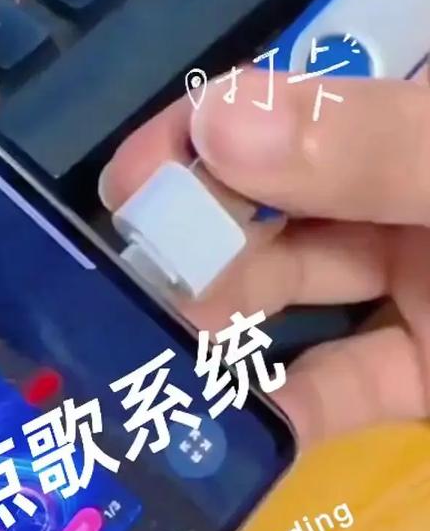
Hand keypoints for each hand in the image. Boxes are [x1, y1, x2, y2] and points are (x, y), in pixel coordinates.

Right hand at [100, 71, 429, 443]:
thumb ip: (371, 149)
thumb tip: (214, 123)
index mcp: (410, 122)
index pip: (287, 106)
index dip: (203, 134)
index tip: (130, 183)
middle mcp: (396, 195)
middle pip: (272, 204)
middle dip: (198, 236)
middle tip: (139, 280)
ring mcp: (412, 286)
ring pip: (289, 293)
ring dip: (216, 319)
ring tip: (155, 345)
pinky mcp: (423, 379)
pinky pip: (336, 390)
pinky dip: (277, 409)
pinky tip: (215, 424)